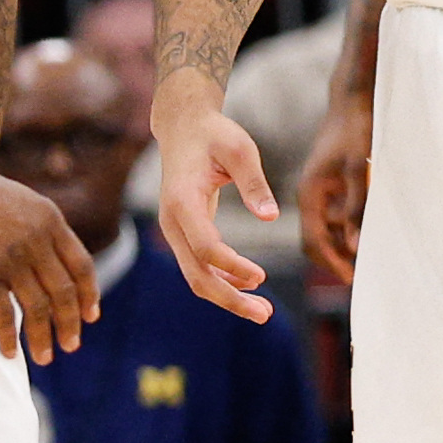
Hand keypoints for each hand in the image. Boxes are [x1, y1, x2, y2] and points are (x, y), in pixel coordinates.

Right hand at [0, 162, 96, 361]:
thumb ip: (48, 234)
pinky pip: (2, 313)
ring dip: (42, 336)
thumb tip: (61, 268)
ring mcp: (10, 259)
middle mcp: (37, 243)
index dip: (89, 294)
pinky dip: (8, 336)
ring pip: (37, 307)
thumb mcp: (29, 206)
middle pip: (63, 291)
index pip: (81, 266)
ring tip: (47, 356)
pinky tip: (11, 353)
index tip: (92, 316)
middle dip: (70, 322)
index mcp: (53, 223)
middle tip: (72, 346)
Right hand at [153, 90, 278, 322]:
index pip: (205, 246)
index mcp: (182, 201)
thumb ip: (254, 182)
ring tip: (262, 312)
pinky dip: (222, 279)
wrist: (184, 127)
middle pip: (196, 273)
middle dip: (229, 298)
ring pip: (195, 274)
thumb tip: (271, 218)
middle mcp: (172, 222)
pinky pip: (199, 264)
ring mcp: (175, 229)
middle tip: (264, 315)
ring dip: (227, 296)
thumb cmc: (215, 134)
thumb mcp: (240, 149)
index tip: (261, 278)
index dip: (231, 266)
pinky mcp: (184, 231)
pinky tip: (249, 287)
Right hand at [297, 81, 373, 282]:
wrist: (352, 97)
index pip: (314, 242)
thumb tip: (354, 244)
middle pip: (316, 240)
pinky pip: (329, 216)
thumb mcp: (357, 166)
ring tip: (367, 261)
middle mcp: (308, 196)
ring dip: (341, 246)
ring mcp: (316, 190)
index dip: (333, 263)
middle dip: (335, 260)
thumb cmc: (355, 127)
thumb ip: (356, 205)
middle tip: (361, 279)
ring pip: (323, 230)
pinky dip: (344, 229)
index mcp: (308, 195)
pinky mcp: (325, 184)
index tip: (353, 281)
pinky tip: (365, 233)